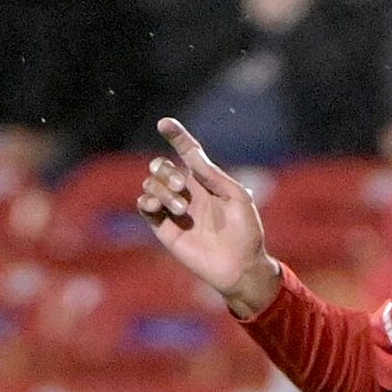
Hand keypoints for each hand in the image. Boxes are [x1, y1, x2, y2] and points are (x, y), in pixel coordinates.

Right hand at [138, 117, 279, 315]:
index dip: (176, 136)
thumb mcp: (238, 198)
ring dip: (161, 189)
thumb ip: (214, 175)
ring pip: (151, 184)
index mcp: (206, 182)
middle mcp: (187, 193)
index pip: (186, 152)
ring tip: (182, 209)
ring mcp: (174, 210)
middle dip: (165, 170)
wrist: (241, 267)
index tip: (165, 124)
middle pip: (161, 167)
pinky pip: (144, 207)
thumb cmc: (246, 233)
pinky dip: (146, 201)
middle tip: (181, 185)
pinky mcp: (165, 228)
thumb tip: (192, 154)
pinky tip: (155, 206)